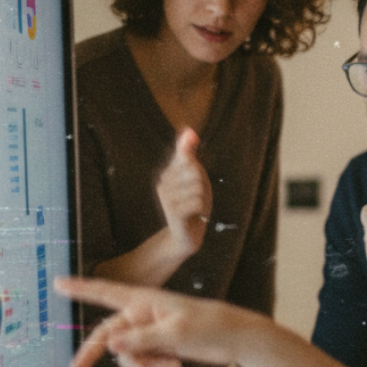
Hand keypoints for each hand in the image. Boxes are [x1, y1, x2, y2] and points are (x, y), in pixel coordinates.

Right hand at [54, 276, 244, 366]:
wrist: (234, 339)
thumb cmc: (208, 326)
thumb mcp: (175, 334)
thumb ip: (141, 340)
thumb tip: (112, 345)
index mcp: (144, 301)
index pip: (105, 293)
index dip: (80, 288)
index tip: (58, 283)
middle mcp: (142, 314)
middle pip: (107, 335)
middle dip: (93, 354)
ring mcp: (149, 332)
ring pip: (126, 355)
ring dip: (142, 366)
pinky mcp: (158, 346)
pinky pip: (142, 362)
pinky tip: (175, 366)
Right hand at [156, 128, 211, 257]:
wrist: (186, 236)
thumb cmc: (192, 205)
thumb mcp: (193, 176)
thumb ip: (188, 153)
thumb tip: (188, 130)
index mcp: (168, 172)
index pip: (191, 160)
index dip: (199, 174)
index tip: (195, 187)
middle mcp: (162, 183)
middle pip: (196, 172)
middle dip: (203, 187)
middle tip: (197, 200)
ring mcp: (165, 197)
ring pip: (198, 186)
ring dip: (203, 200)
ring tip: (195, 209)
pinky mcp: (171, 211)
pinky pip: (197, 201)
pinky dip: (202, 209)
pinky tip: (195, 216)